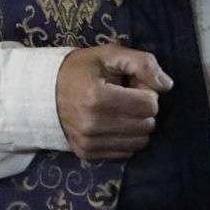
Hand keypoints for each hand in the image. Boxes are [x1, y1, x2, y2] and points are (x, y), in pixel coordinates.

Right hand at [54, 43, 170, 159]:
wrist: (42, 91)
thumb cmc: (79, 70)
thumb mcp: (108, 55)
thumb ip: (142, 62)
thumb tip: (167, 85)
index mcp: (97, 96)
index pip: (149, 104)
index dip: (146, 91)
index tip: (130, 85)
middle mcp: (92, 124)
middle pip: (147, 125)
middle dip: (143, 110)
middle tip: (125, 97)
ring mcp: (88, 142)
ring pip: (140, 142)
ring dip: (136, 126)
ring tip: (119, 111)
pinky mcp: (87, 153)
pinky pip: (125, 153)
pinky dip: (125, 139)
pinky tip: (112, 124)